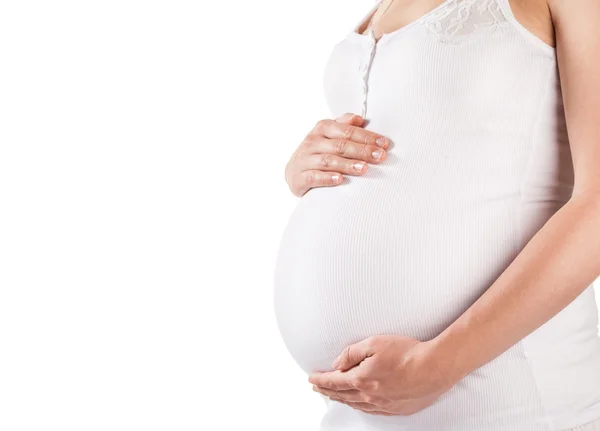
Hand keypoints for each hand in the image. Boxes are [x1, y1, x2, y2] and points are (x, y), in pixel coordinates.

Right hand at [284, 113, 390, 196]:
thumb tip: (359, 118)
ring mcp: (304, 160)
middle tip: (380, 156)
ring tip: (365, 168)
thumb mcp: (328, 135)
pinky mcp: (299, 177)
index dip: (367, 137)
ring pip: (329, 161)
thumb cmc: (317, 152)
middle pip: (340, 145)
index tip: (384, 144)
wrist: (294, 172)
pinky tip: (340, 179)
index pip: (347, 131)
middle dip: (362, 150)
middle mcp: (312, 142)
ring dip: (348, 164)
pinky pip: (314, 177)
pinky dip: (327, 178)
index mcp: (322, 128)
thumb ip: (343, 125)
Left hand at [308, 335, 455, 415]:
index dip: (320, 380)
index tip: (311, 379)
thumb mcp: (374, 343)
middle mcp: (370, 395)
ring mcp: (383, 404)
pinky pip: (370, 410)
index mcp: (362, 379)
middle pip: (342, 395)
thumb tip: (337, 363)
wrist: (434, 368)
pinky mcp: (396, 408)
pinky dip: (359, 406)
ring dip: (341, 399)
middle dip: (327, 391)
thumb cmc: (406, 352)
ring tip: (333, 395)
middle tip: (317, 388)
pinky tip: (357, 404)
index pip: (334, 381)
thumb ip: (352, 353)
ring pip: (355, 404)